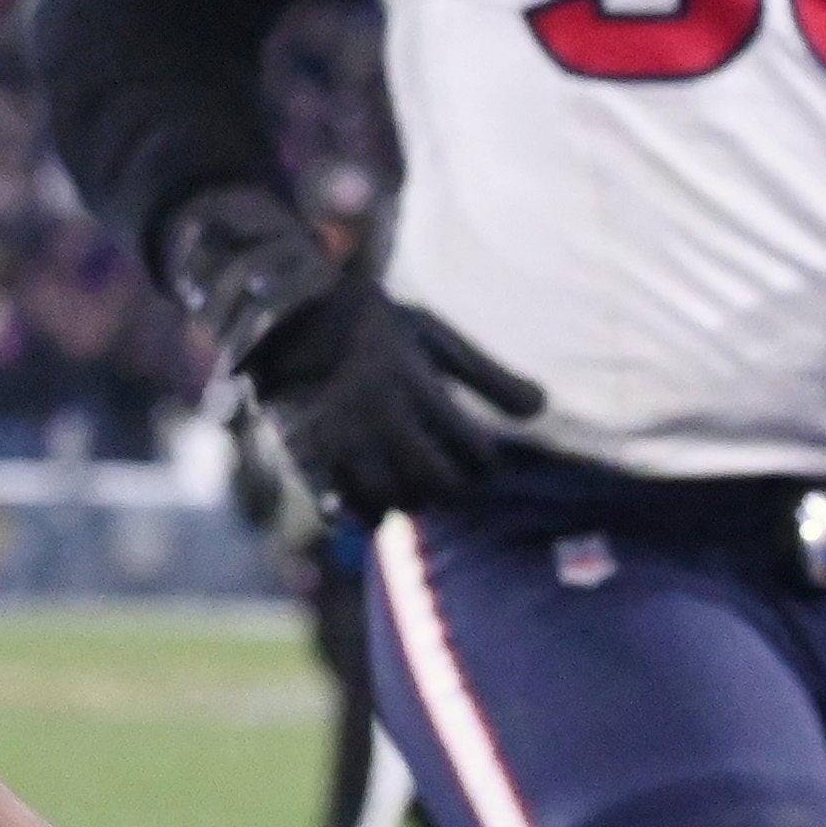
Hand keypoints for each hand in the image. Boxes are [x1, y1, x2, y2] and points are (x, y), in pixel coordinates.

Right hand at [166, 195, 538, 526]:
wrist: (281, 314)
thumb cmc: (371, 324)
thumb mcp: (432, 335)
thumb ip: (487, 373)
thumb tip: (543, 408)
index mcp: (411, 376)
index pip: (472, 452)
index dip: (484, 462)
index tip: (479, 456)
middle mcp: (374, 407)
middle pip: (436, 484)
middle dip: (450, 486)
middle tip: (448, 476)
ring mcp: (335, 432)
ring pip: (391, 500)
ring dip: (409, 500)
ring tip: (412, 487)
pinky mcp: (302, 452)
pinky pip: (340, 506)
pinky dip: (362, 513)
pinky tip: (373, 504)